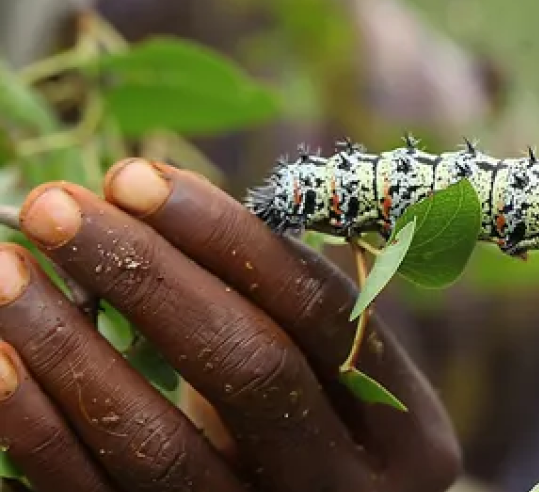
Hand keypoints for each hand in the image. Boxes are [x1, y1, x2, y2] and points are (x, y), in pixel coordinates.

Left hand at [0, 159, 460, 491]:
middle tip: (58, 207)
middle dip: (149, 276)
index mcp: (409, 434)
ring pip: (160, 447)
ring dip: (70, 347)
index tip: (139, 180)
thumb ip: (276, 308)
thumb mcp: (328, 383)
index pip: (320, 315)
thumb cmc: (310, 436)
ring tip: (6, 270)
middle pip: (250, 371)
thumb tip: (140, 197)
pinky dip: (33, 428)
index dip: (231, 242)